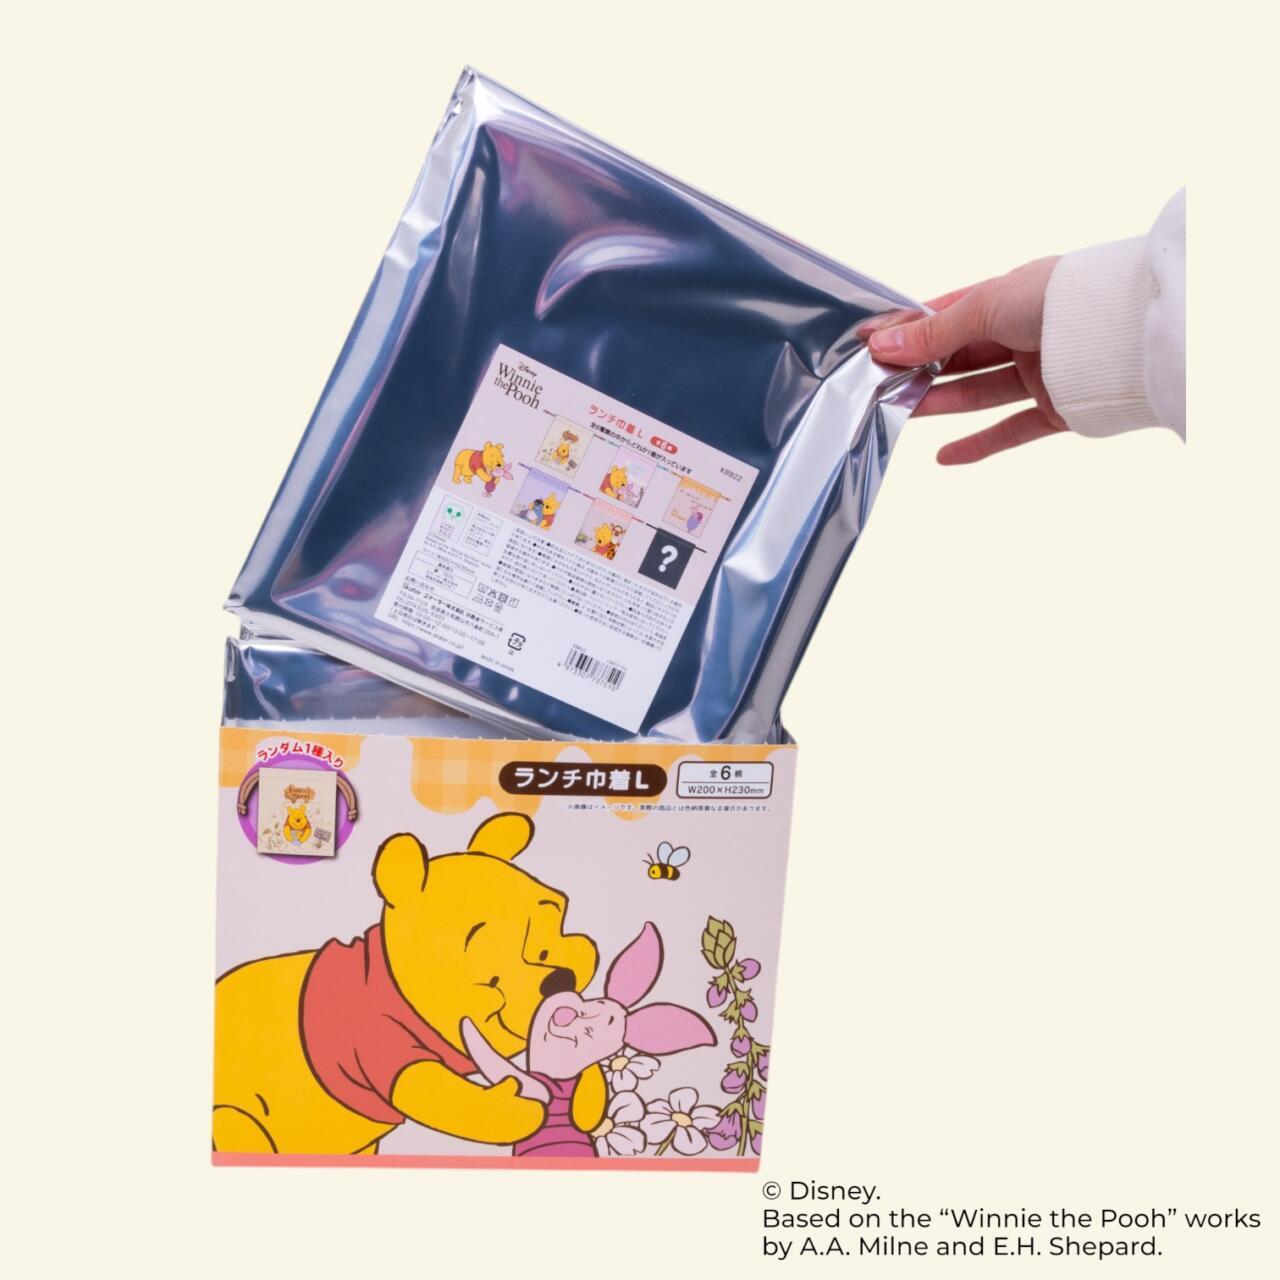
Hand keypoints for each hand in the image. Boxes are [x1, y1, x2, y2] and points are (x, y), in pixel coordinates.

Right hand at [862, 257, 1067, 464]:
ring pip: (979, 392)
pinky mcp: (1057, 409)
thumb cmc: (1063, 300)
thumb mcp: (987, 306)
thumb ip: (935, 332)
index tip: (872, 346)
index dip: (911, 330)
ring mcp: (1042, 372)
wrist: (1131, 333)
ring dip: (940, 403)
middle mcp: (1026, 332)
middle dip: (921, 369)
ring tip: (899, 413)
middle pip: (961, 357)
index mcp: (1011, 295)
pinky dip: (978, 444)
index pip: (949, 314)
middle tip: (879, 383)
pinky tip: (943, 456)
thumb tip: (884, 346)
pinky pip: (1011, 430)